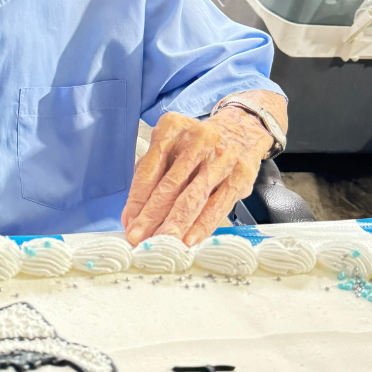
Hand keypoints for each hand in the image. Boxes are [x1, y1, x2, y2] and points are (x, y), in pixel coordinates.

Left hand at [122, 97, 280, 246]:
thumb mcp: (171, 143)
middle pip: (169, 185)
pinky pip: (217, 205)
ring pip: (192, 197)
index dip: (137, 199)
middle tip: (138, 237)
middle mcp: (197, 140)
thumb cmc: (198, 143)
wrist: (242, 129)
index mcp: (173, 128)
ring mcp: (221, 159)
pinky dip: (201, 225)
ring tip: (161, 242)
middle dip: (151, 216)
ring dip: (174, 224)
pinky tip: (189, 240)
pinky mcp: (239, 177)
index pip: (149, 169)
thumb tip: (131, 213)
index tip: (129, 222)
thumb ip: (150, 173)